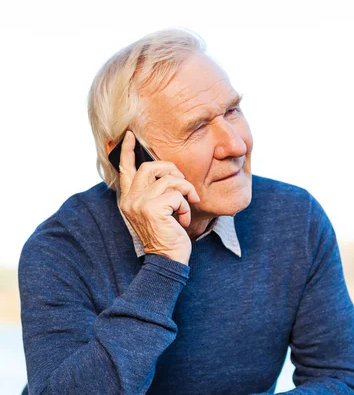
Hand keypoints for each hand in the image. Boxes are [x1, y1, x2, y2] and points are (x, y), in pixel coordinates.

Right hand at [119, 130, 200, 265]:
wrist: (167, 259)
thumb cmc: (166, 234)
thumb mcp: (156, 210)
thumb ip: (154, 192)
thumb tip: (165, 171)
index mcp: (128, 198)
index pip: (124, 169)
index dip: (127, 151)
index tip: (130, 135)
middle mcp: (130, 199)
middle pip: (151, 167)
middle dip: (172, 170)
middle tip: (183, 185)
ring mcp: (140, 203)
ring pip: (170, 180)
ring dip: (185, 192)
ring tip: (187, 206)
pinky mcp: (153, 209)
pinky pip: (178, 194)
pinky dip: (186, 205)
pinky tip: (182, 219)